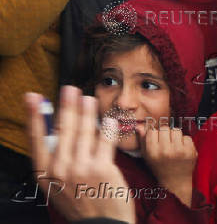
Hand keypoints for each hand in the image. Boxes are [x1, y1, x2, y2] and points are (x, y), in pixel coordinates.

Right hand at [24, 86, 134, 222]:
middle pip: (62, 129)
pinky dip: (107, 127)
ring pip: (84, 130)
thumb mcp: (59, 185)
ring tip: (88, 98)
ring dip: (87, 110)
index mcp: (44, 173)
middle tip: (70, 89)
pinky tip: (109, 119)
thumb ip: (57, 160)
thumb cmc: (81, 202)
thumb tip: (58, 130)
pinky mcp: (102, 168)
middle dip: (67, 105)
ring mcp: (81, 168)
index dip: (36, 115)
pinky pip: (105, 140)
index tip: (34, 97)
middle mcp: (60, 169)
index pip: (37, 138)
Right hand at [138, 125, 196, 206]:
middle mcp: (165, 151)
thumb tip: (139, 126)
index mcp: (152, 152)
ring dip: (175, 136)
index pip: (152, 130)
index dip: (155, 133)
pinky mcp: (190, 151)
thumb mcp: (147, 156)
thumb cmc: (160, 168)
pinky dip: (185, 142)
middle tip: (166, 142)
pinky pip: (187, 137)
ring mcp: (178, 151)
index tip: (157, 138)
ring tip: (174, 145)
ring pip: (176, 130)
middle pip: (165, 128)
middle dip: (165, 133)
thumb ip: (143, 140)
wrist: (175, 183)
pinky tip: (182, 150)